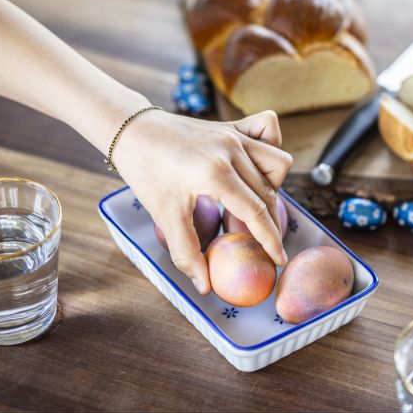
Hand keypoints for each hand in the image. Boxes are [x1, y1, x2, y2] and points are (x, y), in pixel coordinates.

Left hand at [113, 109, 292, 294]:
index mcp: (216, 174)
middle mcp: (232, 151)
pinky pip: (268, 129)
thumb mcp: (163, 215)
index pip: (256, 212)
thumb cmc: (146, 172)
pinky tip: (256, 166)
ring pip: (277, 162)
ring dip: (273, 186)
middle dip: (269, 222)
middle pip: (269, 193)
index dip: (270, 240)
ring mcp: (235, 135)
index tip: (279, 259)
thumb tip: (205, 286)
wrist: (133, 131)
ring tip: (252, 202)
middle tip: (256, 241)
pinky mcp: (233, 126)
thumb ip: (186, 251)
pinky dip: (271, 147)